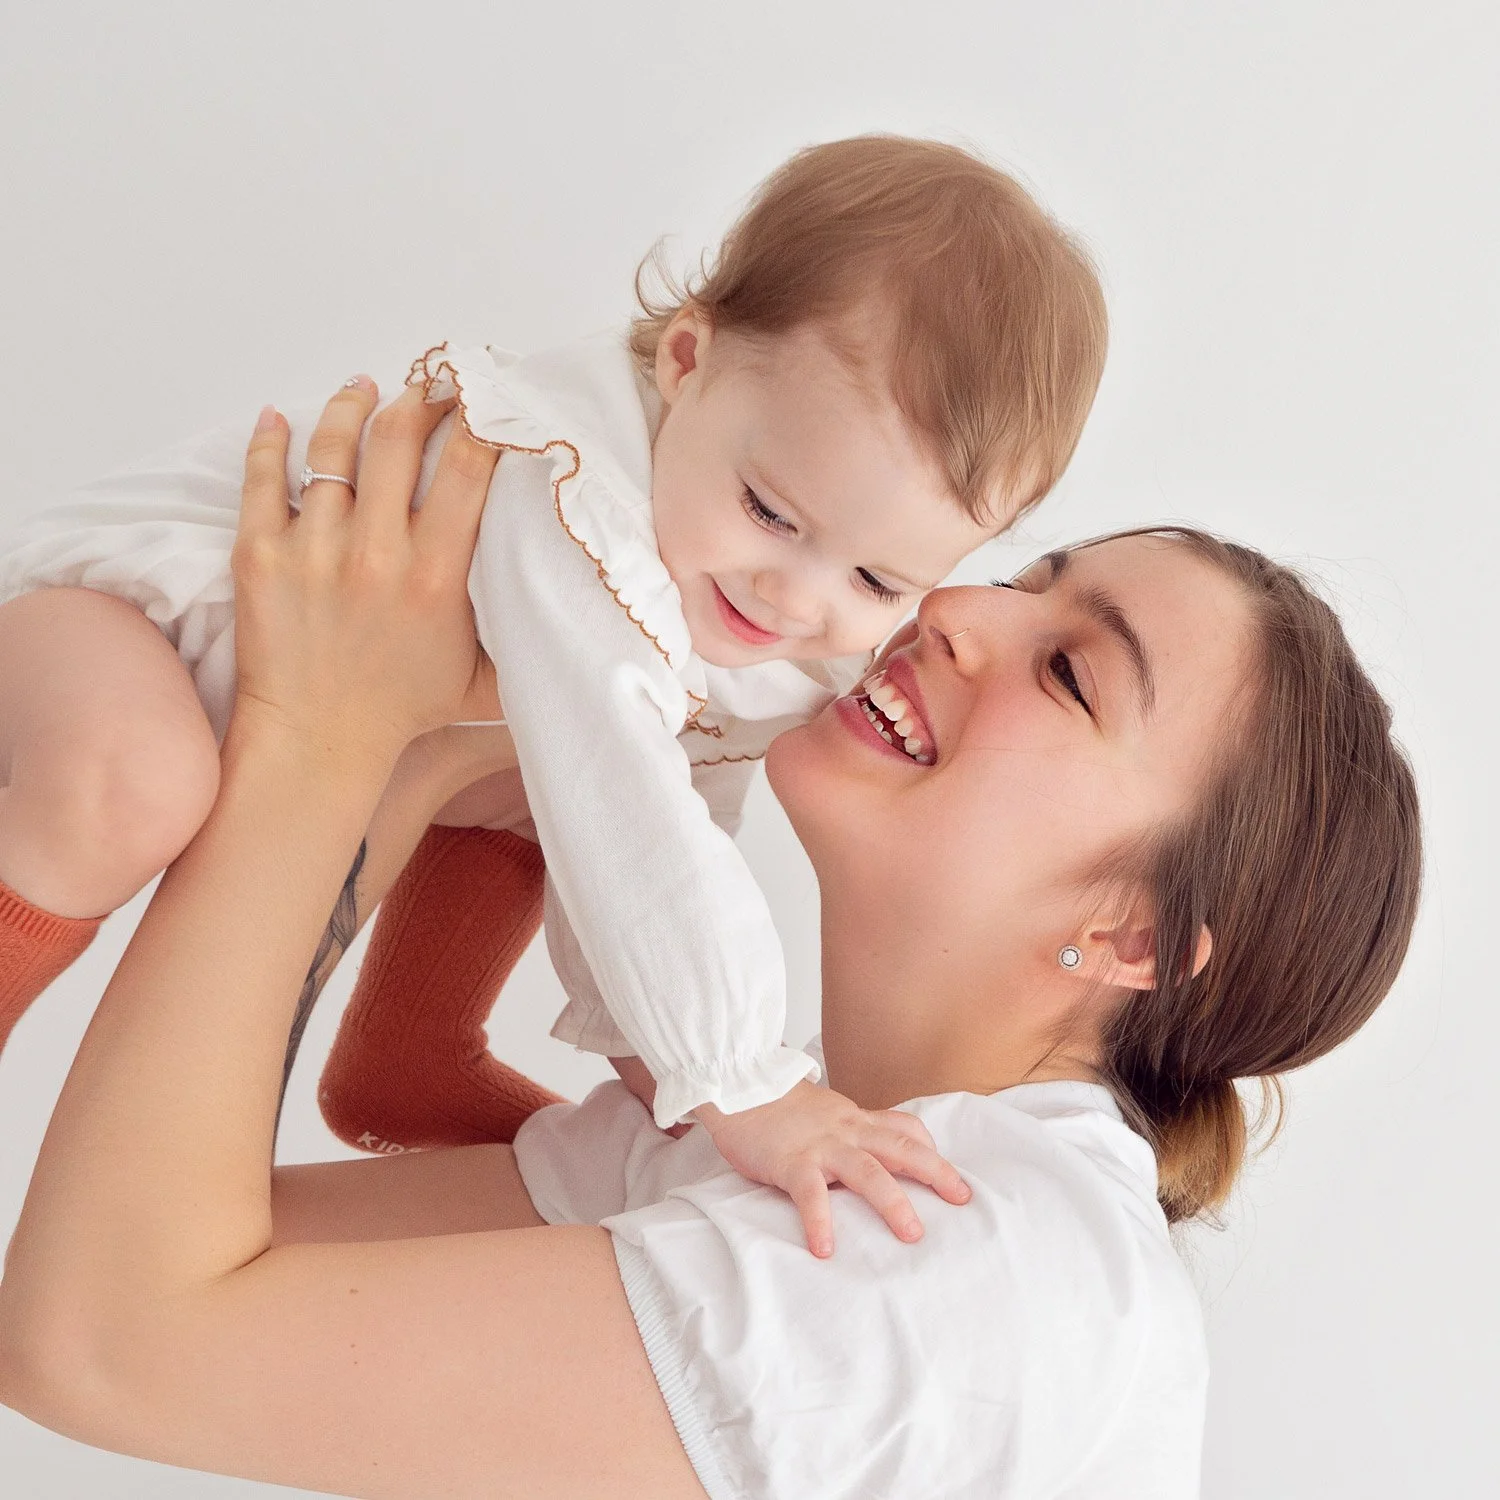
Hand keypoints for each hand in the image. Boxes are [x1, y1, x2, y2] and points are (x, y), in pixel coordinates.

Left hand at [230, 379, 498, 768]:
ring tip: (364, 389)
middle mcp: (375, 554)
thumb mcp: (485, 681)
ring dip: (352, 405)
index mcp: (436, 576)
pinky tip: (279, 416)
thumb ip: (525, 639)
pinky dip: (269, 437)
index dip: (480, 420)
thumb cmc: (403, 711)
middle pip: (399, 438)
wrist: (317, 743)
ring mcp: (312, 550)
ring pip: (333, 446)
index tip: (487, 401)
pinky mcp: (259, 556)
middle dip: (421, 397)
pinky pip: (260, 476)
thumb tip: (577, 607)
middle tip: (430, 385)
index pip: (468, 466)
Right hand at [696, 1081, 971, 1256]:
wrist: (738, 1082)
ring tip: (912, 1234)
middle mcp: (846, 1130)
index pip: (902, 1126)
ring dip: (893, 1203)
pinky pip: (810, 1195)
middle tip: (962, 1198)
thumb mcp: (822, 1111)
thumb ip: (845, 1131)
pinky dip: (819, 1222)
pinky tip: (825, 1249)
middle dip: (936, 1172)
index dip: (929, 1148)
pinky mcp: (791, 1163)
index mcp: (854, 1119)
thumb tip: (864, 1156)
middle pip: (901, 1148)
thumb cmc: (775, 1105)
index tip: (950, 1173)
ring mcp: (821, 1146)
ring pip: (868, 1171)